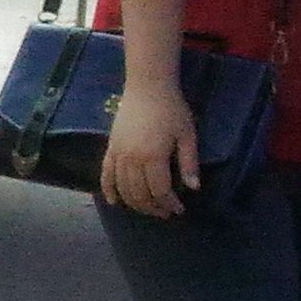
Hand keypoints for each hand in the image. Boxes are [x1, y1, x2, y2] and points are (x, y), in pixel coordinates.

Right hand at [102, 78, 198, 217]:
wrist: (147, 88)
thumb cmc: (172, 109)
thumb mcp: (187, 135)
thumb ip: (189, 162)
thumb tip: (194, 188)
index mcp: (153, 157)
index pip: (159, 190)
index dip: (169, 203)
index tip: (179, 209)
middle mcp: (132, 160)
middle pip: (139, 194)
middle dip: (153, 207)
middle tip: (165, 212)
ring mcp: (118, 155)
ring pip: (123, 188)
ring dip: (135, 203)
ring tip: (148, 208)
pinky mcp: (110, 150)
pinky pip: (105, 175)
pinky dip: (108, 191)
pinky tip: (114, 202)